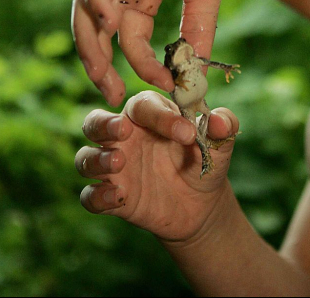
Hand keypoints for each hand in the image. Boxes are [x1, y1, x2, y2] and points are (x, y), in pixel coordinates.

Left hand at [72, 0, 241, 105]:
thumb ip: (197, 33)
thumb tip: (196, 75)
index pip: (132, 42)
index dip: (145, 67)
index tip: (168, 85)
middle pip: (96, 33)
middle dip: (100, 66)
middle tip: (111, 96)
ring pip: (85, 9)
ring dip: (89, 43)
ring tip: (100, 73)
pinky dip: (96, 0)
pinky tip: (110, 23)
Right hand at [75, 91, 238, 242]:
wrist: (202, 203)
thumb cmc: (205, 159)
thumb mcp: (220, 142)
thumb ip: (224, 125)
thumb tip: (221, 121)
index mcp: (148, 114)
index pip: (143, 106)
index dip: (162, 117)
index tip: (187, 132)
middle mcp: (124, 137)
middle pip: (95, 123)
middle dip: (103, 124)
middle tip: (123, 130)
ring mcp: (115, 167)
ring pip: (85, 158)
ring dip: (95, 159)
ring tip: (119, 161)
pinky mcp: (113, 197)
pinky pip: (90, 196)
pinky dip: (97, 196)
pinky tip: (117, 197)